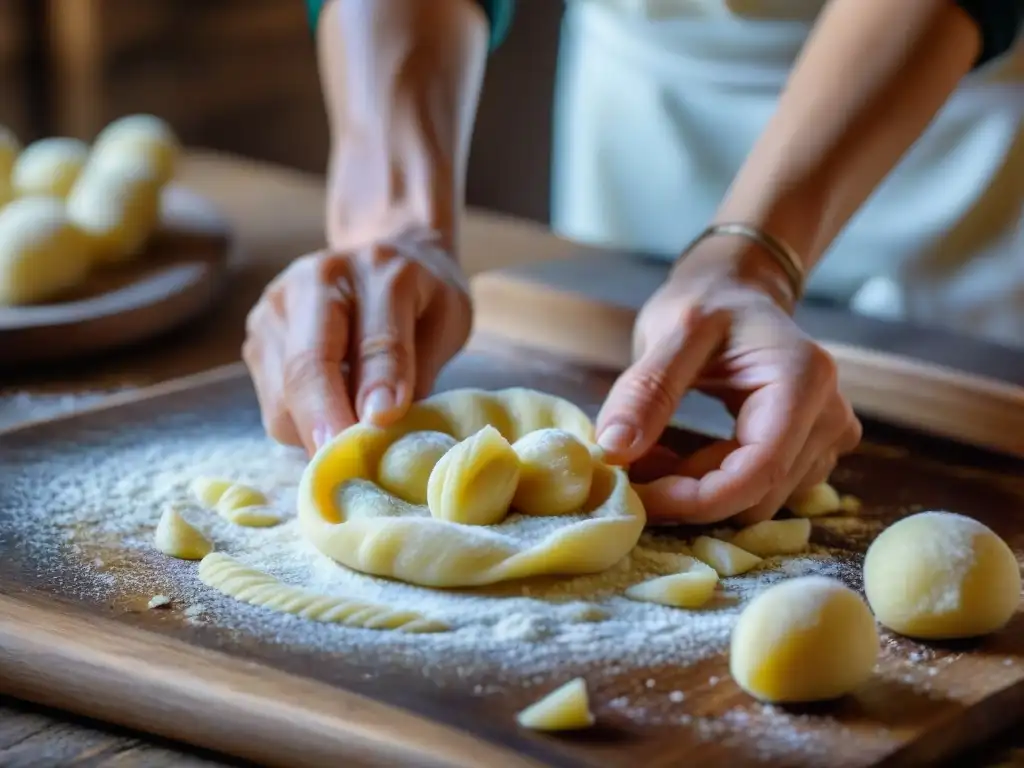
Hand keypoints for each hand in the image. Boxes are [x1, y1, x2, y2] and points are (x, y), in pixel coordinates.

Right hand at [243, 241, 470, 455]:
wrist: (386, 254)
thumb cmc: (424, 299)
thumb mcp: (445, 322)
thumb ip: (417, 369)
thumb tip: (384, 428)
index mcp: (377, 270)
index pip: (375, 339)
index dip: (378, 386)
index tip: (382, 425)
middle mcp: (315, 281)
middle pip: (308, 365)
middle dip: (326, 422)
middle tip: (345, 469)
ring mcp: (276, 308)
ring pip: (282, 395)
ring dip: (314, 433)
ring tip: (353, 443)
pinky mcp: (256, 337)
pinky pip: (272, 404)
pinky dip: (302, 427)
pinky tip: (333, 418)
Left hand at [595, 242, 861, 524]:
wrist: (736, 291)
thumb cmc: (707, 303)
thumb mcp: (669, 334)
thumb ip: (645, 391)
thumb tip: (614, 450)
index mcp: (803, 381)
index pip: (759, 471)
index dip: (699, 500)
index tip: (641, 500)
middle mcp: (830, 416)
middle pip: (759, 493)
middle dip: (692, 495)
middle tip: (633, 470)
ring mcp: (828, 438)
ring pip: (758, 500)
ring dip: (699, 490)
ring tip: (653, 453)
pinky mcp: (813, 453)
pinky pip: (760, 491)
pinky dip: (712, 484)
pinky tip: (678, 457)